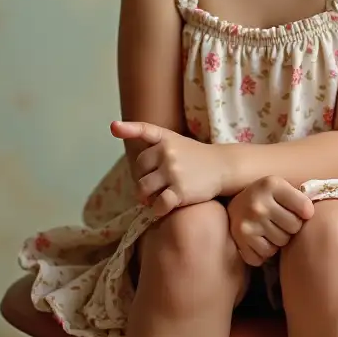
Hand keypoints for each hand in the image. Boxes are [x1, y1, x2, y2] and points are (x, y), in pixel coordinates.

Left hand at [111, 120, 226, 216]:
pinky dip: (157, 209)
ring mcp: (173, 173)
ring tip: (154, 198)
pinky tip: (162, 208)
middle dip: (142, 180)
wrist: (223, 167)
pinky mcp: (181, 191)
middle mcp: (167, 153)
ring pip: (144, 189)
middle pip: (139, 170)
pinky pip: (159, 205)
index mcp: (165, 140)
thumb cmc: (195, 156)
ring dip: (145, 197)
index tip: (114, 127)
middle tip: (154, 185)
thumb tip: (123, 138)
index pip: (144, 131)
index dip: (127, 129)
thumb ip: (154, 143)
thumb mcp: (176, 141)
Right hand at [227, 175, 314, 266]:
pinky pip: (265, 255)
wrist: (234, 205)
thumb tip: (314, 216)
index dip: (305, 213)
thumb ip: (300, 197)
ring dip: (278, 240)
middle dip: (290, 227)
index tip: (299, 211)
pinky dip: (264, 251)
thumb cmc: (266, 198)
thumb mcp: (281, 188)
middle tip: (280, 221)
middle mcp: (258, 203)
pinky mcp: (241, 239)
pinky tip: (259, 239)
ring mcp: (248, 223)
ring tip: (269, 229)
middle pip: (294, 228)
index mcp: (272, 185)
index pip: (306, 209)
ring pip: (281, 244)